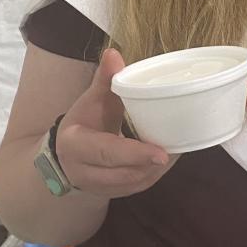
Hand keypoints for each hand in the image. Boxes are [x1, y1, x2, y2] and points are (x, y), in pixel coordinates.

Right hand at [54, 48, 176, 197]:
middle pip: (124, 173)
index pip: (107, 152)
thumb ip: (104, 80)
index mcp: (75, 145)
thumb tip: (114, 53)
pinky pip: (137, 187)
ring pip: (134, 183)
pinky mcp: (112, 194)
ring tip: (178, 148)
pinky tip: (170, 158)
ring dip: (158, 169)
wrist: (67, 153)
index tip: (162, 152)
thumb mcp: (91, 100)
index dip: (135, 154)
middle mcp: (83, 172)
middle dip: (153, 163)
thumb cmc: (84, 121)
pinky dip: (155, 174)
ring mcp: (97, 187)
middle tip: (179, 146)